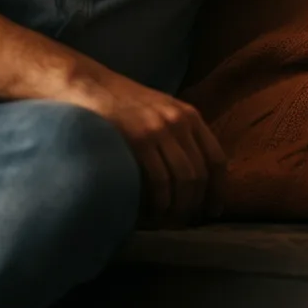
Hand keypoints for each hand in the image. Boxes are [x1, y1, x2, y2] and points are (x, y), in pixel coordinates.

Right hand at [83, 74, 226, 227]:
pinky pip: (160, 180)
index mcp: (189, 115)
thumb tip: (193, 175)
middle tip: (185, 222)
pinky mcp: (139, 139)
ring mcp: (160, 129)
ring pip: (184, 179)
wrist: (89, 85)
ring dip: (178, 207)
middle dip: (196, 204)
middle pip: (201, 174)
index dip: (218, 190)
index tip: (213, 211)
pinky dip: (159, 202)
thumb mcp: (160, 111)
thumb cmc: (123, 104)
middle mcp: (180, 121)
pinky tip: (152, 213)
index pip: (216, 159)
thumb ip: (178, 135)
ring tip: (168, 222)